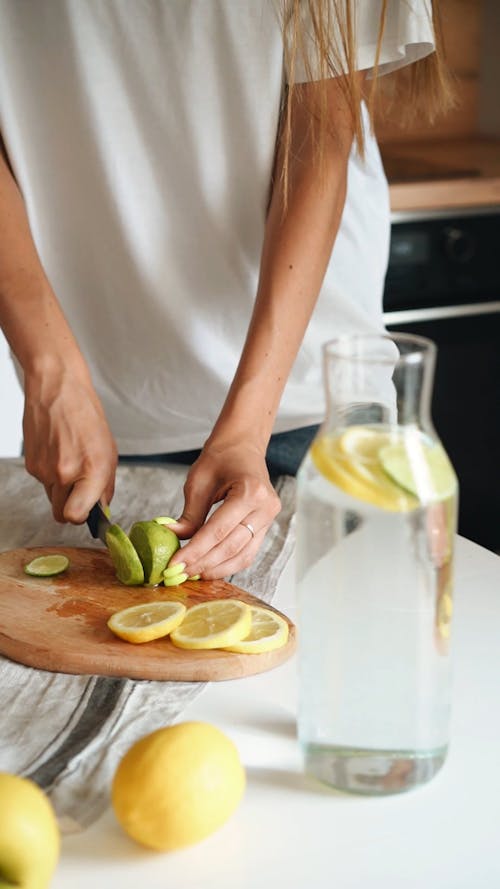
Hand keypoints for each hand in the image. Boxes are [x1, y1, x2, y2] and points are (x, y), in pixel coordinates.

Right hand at [23, 365, 117, 522]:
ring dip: (62, 490)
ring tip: (70, 463)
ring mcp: (44, 470)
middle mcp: (65, 473)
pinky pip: (43, 482)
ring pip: (53, 498)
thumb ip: (105, 485)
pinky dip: (51, 474)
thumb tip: (101, 508)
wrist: (57, 389)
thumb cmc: (86, 416)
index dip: (82, 519)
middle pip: (62, 515)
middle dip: (72, 508)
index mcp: (92, 469)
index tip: (88, 513)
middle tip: (80, 491)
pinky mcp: (30, 464)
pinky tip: (58, 453)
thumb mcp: (109, 450)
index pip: (77, 516)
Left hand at [167, 442, 280, 579]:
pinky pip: (247, 552)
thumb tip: (172, 538)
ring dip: (215, 569)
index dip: (195, 551)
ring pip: (242, 556)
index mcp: (250, 492)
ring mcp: (270, 518)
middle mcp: (265, 508)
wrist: (243, 446)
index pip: (218, 531)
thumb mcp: (198, 482)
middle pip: (230, 547)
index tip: (174, 564)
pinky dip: (227, 563)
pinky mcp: (267, 526)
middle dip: (202, 563)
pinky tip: (208, 568)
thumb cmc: (221, 457)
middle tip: (178, 573)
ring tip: (191, 574)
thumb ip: (189, 515)